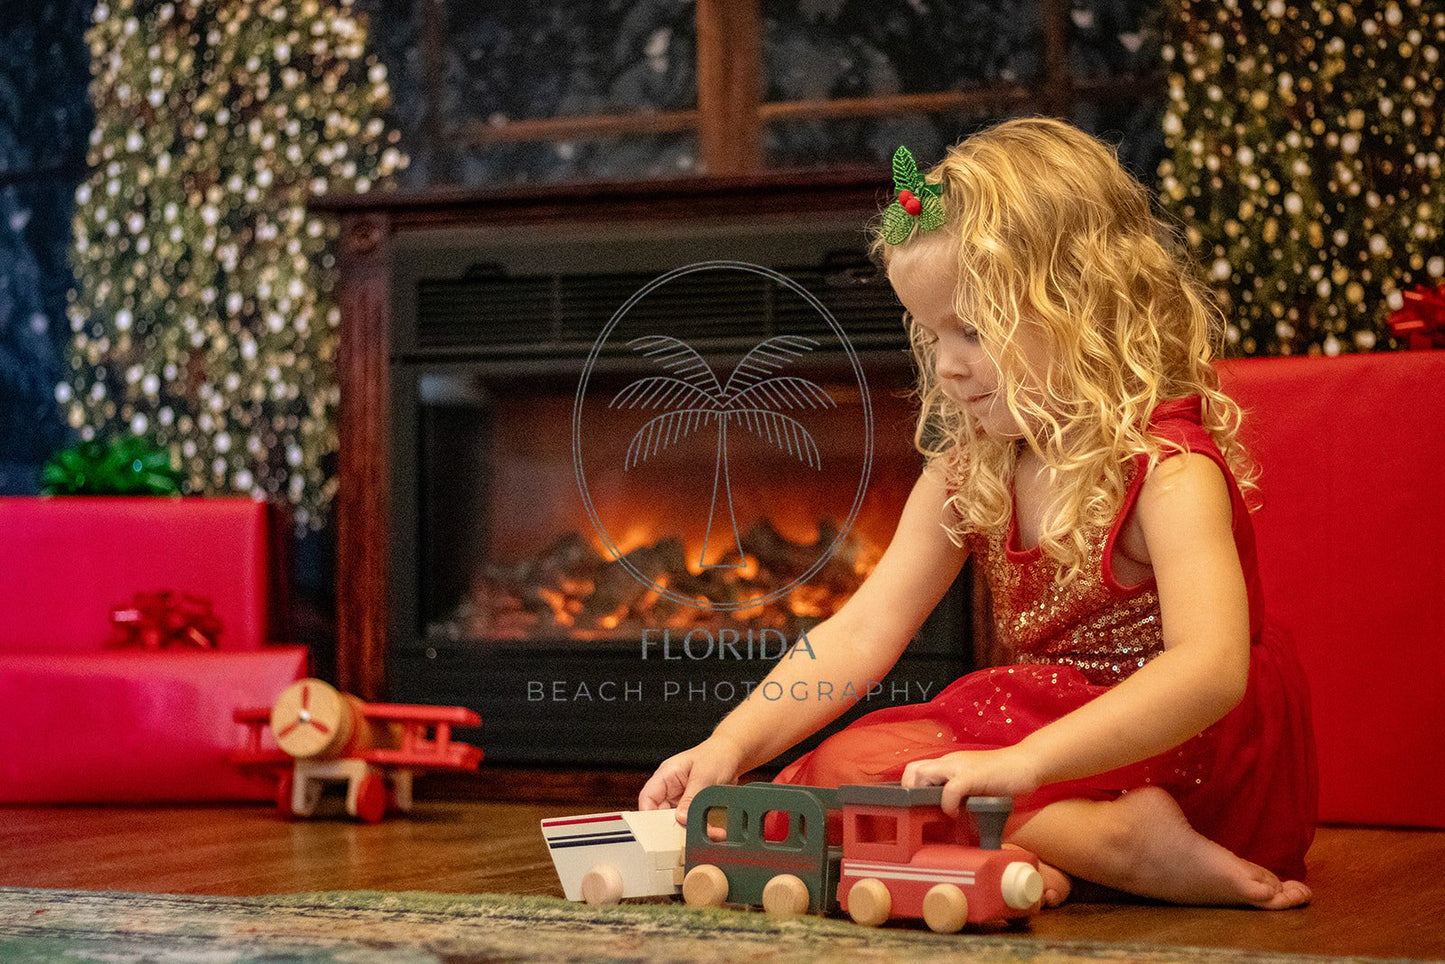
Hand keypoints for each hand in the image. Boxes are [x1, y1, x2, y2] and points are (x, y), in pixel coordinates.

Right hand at [638, 734, 744, 825]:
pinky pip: (692, 821)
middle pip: (661, 814)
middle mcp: (671, 788)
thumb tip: (680, 818)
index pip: (648, 798)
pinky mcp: (694, 806)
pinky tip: (714, 829)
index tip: (660, 830)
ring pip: (678, 821)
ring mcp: (682, 798)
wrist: (734, 754)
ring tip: (709, 831)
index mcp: (666, 775)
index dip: (649, 815)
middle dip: (675, 826)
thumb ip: (691, 798)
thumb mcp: (704, 775)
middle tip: (689, 834)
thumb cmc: (717, 754)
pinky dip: (702, 827)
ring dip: (691, 829)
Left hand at [900, 746, 1042, 816]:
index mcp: (948, 764)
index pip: (916, 769)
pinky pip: (951, 788)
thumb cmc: (1002, 777)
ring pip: (924, 773)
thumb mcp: (973, 784)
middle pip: (913, 769)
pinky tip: (956, 813)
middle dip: (909, 791)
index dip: (908, 787)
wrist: (1026, 763)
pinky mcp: (974, 775)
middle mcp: (950, 762)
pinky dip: (948, 803)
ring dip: (923, 795)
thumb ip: (959, 794)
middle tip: (919, 811)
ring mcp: (960, 766)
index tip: (911, 807)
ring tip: (934, 811)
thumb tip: (947, 816)